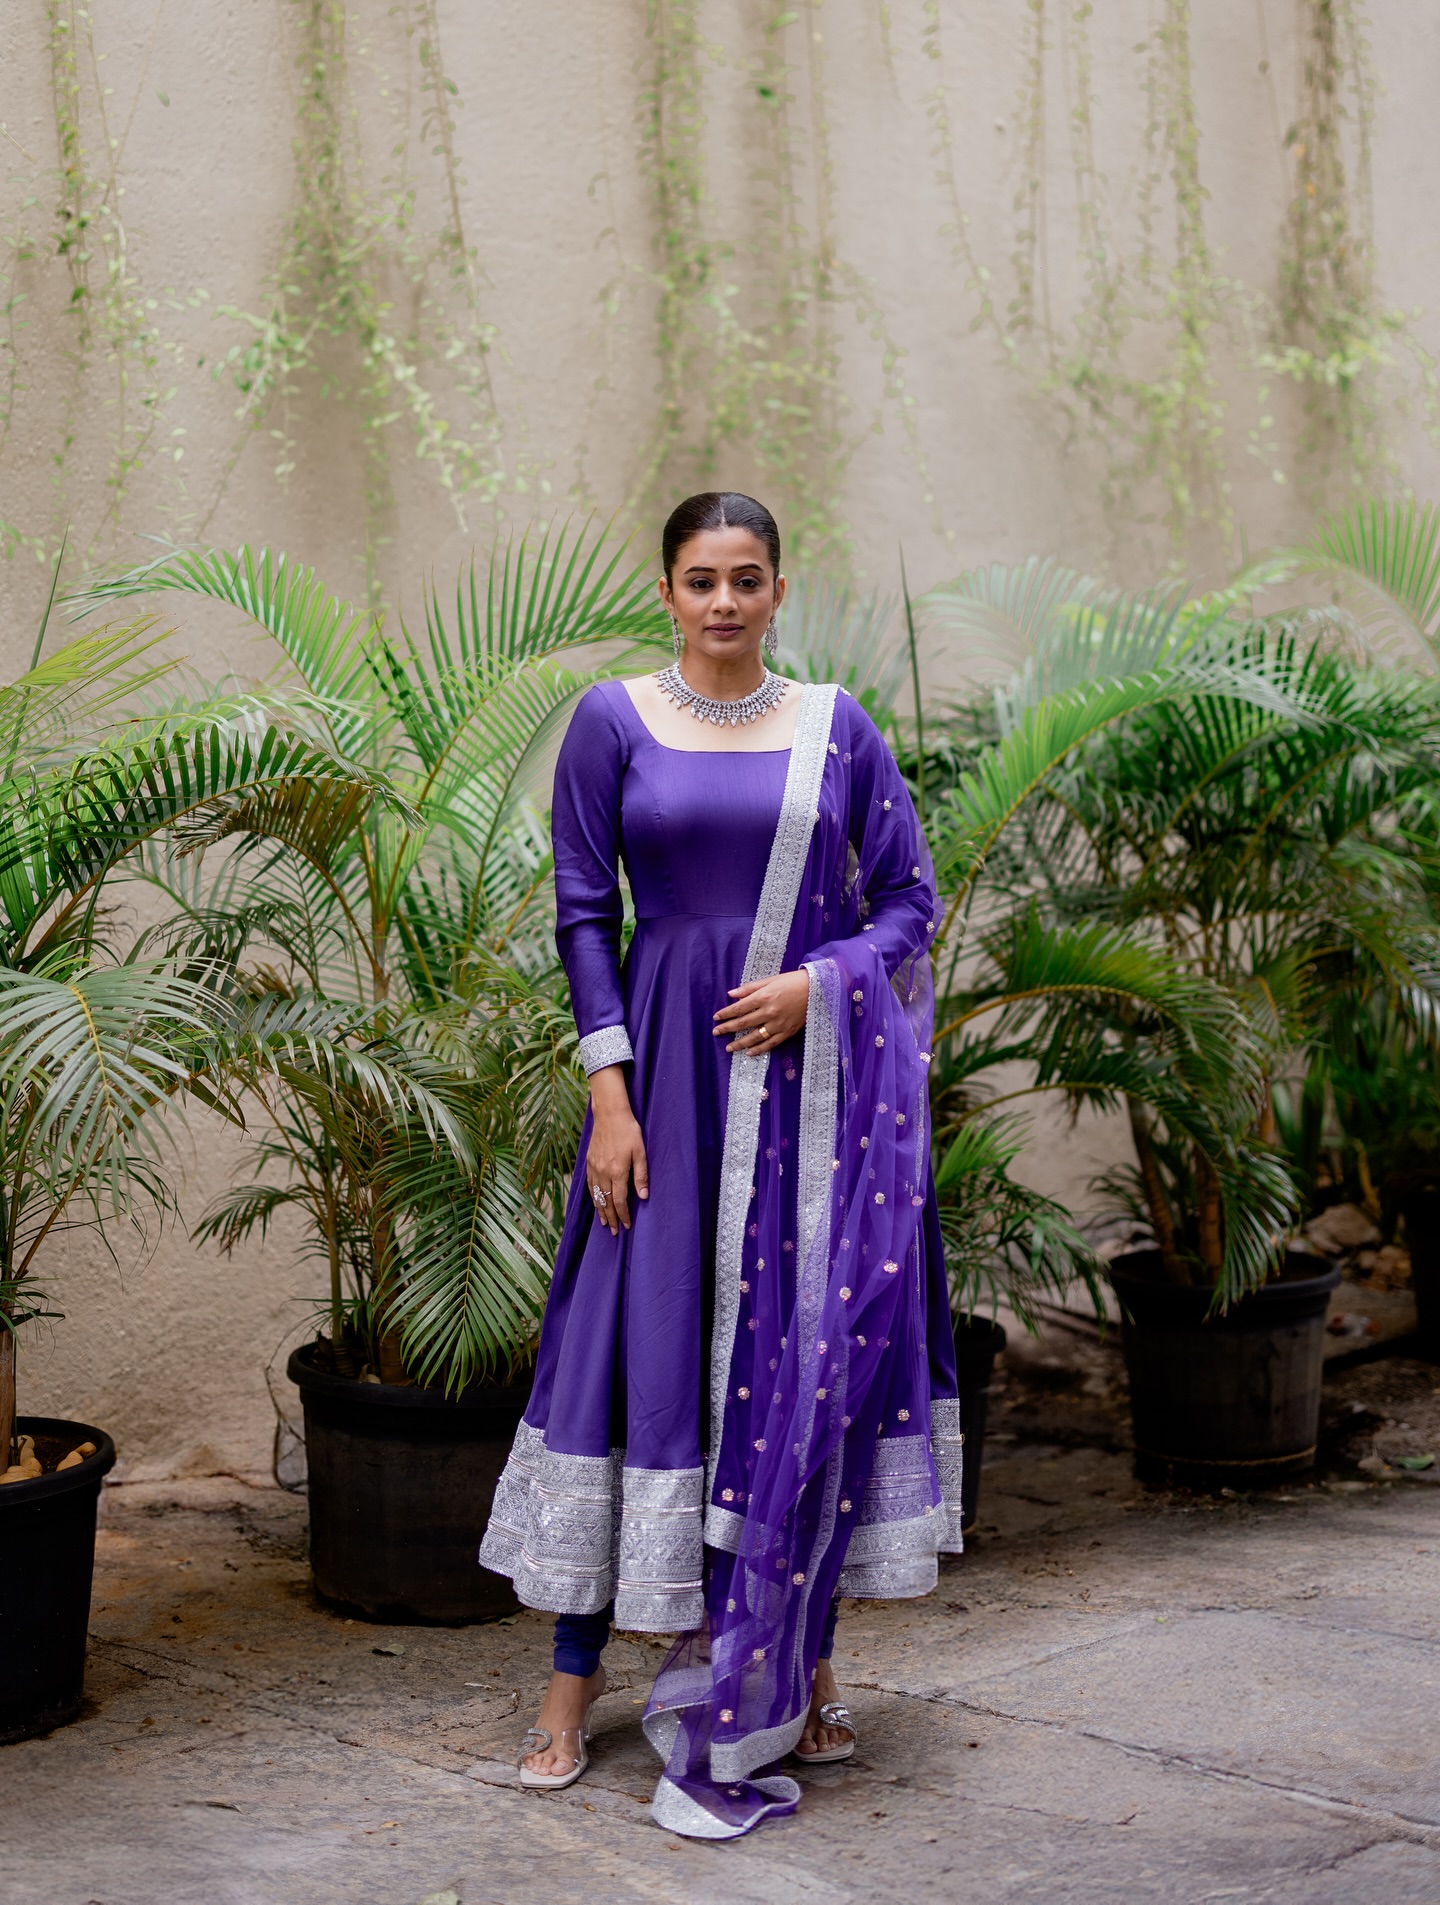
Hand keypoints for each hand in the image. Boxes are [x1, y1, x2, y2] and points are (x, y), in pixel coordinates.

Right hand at [585, 1067, 648, 1234]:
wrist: (609, 1114)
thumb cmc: (628, 1131)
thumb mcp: (641, 1152)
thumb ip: (641, 1175)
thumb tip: (643, 1196)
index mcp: (617, 1172)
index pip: (620, 1201)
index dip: (623, 1215)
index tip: (627, 1226)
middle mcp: (603, 1173)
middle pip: (607, 1202)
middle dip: (611, 1218)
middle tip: (614, 1232)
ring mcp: (594, 1167)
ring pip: (596, 1195)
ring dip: (600, 1211)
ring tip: (604, 1223)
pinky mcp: (589, 1162)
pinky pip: (590, 1185)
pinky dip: (593, 1197)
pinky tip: (596, 1202)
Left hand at [713, 970, 809, 1054]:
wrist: (818, 989)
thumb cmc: (793, 981)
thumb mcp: (770, 979)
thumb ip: (750, 988)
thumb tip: (731, 994)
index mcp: (764, 996)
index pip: (739, 1007)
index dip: (726, 1013)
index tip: (716, 1017)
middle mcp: (769, 1011)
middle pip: (743, 1023)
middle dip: (727, 1028)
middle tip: (716, 1032)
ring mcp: (778, 1024)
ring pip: (755, 1036)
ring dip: (740, 1043)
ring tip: (729, 1048)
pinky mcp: (787, 1032)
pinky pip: (770, 1043)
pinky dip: (759, 1049)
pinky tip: (749, 1052)